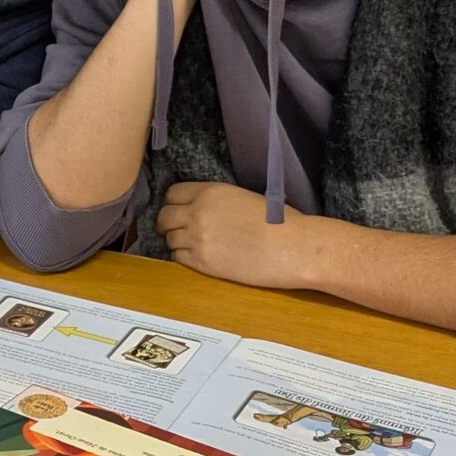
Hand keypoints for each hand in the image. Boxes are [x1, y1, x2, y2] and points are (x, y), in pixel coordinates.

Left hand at [157, 181, 314, 288]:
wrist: (291, 247)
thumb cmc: (278, 221)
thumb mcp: (243, 196)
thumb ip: (217, 200)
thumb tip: (205, 208)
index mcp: (210, 192)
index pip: (172, 194)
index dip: (172, 203)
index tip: (176, 210)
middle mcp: (198, 213)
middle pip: (164, 217)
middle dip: (167, 223)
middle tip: (174, 229)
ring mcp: (197, 238)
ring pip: (169, 239)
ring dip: (176, 242)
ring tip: (190, 245)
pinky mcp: (202, 263)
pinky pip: (177, 258)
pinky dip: (183, 258)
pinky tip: (197, 257)